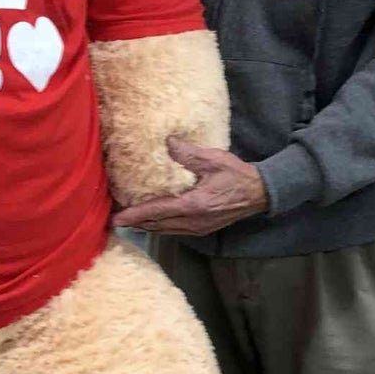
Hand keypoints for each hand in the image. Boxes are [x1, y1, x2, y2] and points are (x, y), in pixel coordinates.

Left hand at [112, 138, 267, 236]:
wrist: (259, 193)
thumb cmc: (237, 175)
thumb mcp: (214, 159)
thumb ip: (188, 153)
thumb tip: (167, 142)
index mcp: (194, 205)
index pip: (157, 212)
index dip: (135, 215)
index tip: (116, 219)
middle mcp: (193, 222)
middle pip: (156, 226)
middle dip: (135, 222)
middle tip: (114, 217)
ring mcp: (197, 229)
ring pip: (164, 231)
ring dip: (145, 225)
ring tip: (128, 219)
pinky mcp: (201, 230)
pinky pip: (173, 231)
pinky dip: (158, 226)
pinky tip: (151, 220)